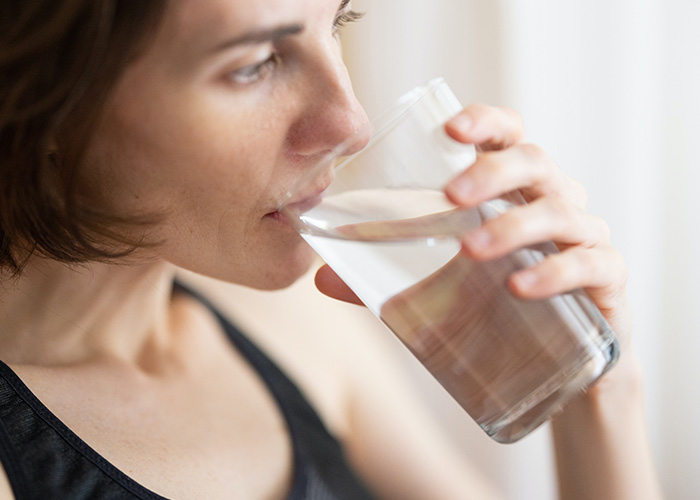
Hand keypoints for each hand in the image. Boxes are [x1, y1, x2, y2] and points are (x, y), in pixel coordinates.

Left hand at [317, 103, 631, 346]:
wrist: (557, 364)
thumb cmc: (495, 307)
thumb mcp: (438, 288)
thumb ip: (384, 280)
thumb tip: (320, 278)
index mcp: (512, 190)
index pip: (506, 136)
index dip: (484, 122)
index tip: (450, 129)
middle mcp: (552, 200)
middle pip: (534, 162)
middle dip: (493, 172)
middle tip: (452, 197)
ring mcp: (584, 236)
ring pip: (559, 210)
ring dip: (514, 226)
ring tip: (472, 251)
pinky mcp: (606, 278)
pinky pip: (590, 264)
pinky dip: (556, 272)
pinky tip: (520, 288)